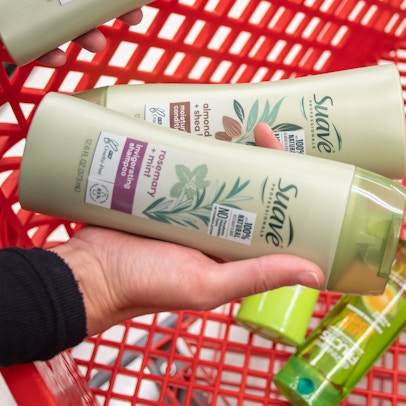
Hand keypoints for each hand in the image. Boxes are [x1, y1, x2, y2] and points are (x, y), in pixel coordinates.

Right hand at [50, 125, 323, 335]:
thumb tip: (317, 272)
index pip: (269, 211)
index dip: (283, 182)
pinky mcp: (156, 192)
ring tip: (231, 120)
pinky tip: (193, 127)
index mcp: (231, 250)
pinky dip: (188, 149)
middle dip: (255, 157)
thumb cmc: (146, 285)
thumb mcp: (207, 285)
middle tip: (257, 126)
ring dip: (223, 148)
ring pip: (212, 172)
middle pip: (243, 185)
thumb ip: (257, 276)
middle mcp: (212, 227)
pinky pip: (179, 167)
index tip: (283, 152)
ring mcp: (184, 207)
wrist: (88, 272)